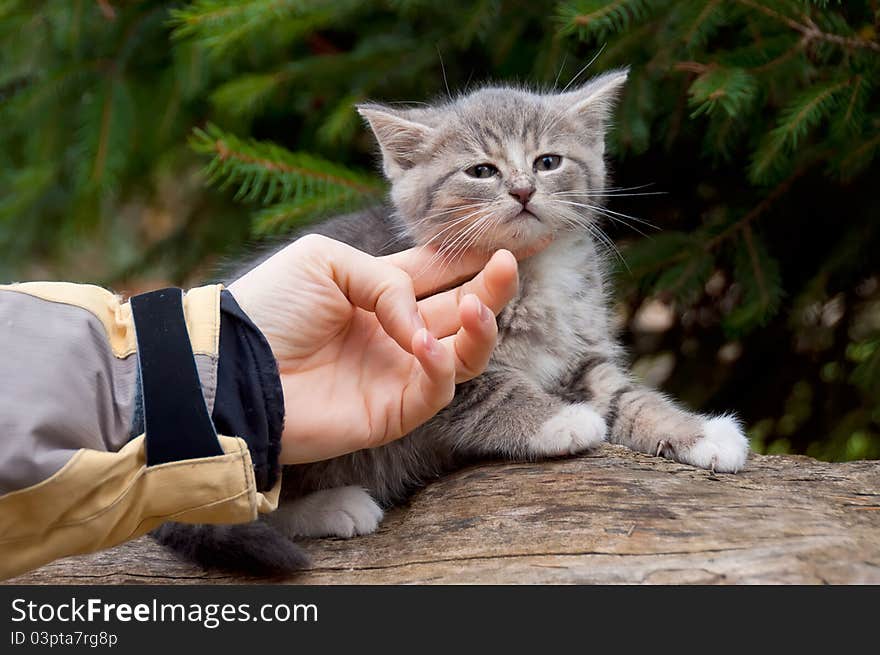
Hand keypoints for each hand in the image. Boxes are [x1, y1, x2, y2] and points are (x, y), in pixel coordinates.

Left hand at [228, 234, 518, 463]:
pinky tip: (425, 345)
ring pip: (464, 354)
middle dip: (492, 289)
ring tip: (475, 306)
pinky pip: (435, 390)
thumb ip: (386, 279)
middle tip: (510, 264)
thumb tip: (422, 321)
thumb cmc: (269, 306)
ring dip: (479, 328)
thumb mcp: (326, 262)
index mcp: (381, 292)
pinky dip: (439, 366)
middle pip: (463, 312)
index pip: (442, 273)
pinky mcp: (393, 412)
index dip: (477, 258)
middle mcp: (397, 332)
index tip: (515, 239)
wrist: (232, 365)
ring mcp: (397, 373)